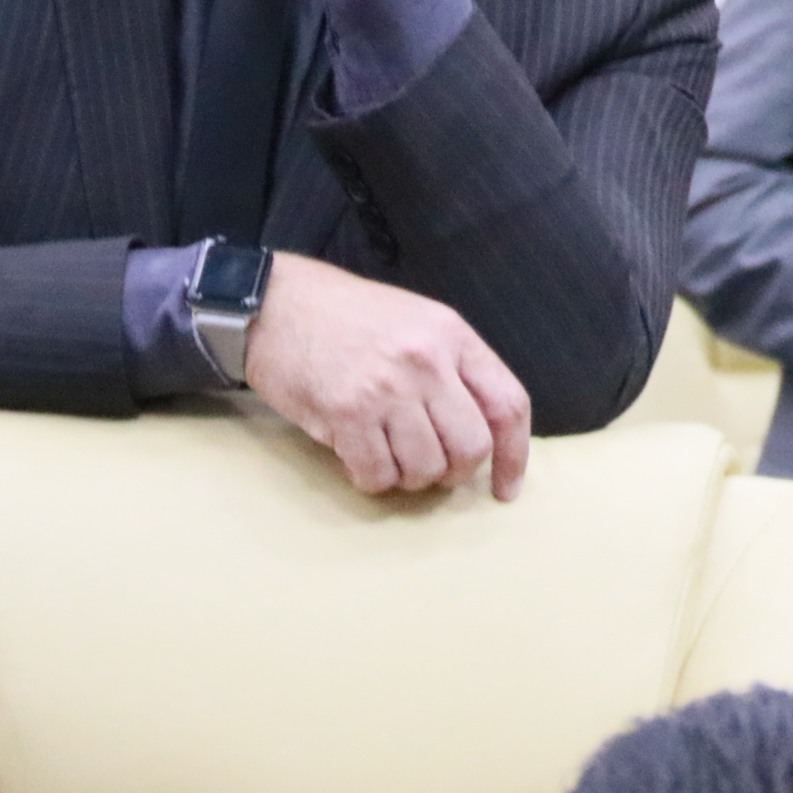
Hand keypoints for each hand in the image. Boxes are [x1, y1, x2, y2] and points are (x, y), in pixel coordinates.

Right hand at [244, 253, 533, 500]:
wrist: (278, 304)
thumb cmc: (350, 318)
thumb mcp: (419, 323)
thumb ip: (454, 369)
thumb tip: (482, 434)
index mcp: (454, 336)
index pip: (508, 404)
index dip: (515, 455)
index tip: (506, 488)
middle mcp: (428, 362)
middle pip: (472, 446)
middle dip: (455, 473)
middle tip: (431, 468)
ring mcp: (388, 387)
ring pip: (426, 467)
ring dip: (410, 478)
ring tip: (389, 456)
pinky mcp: (346, 412)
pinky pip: (378, 474)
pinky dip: (372, 479)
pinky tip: (359, 457)